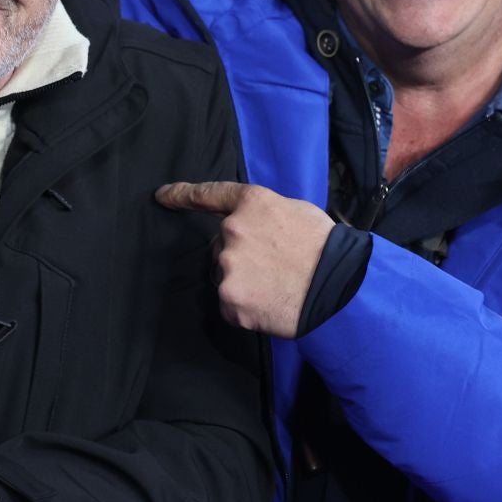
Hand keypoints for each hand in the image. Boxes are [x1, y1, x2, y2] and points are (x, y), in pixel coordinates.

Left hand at [155, 180, 335, 337]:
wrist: (339, 288)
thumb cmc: (326, 248)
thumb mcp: (297, 212)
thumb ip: (266, 215)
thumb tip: (256, 226)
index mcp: (252, 204)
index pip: (209, 195)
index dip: (181, 195)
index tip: (162, 196)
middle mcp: (233, 231)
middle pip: (221, 245)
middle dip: (240, 255)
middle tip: (275, 266)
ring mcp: (228, 267)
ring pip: (225, 275)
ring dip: (244, 281)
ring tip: (277, 286)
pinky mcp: (230, 299)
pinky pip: (231, 303)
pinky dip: (246, 307)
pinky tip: (271, 304)